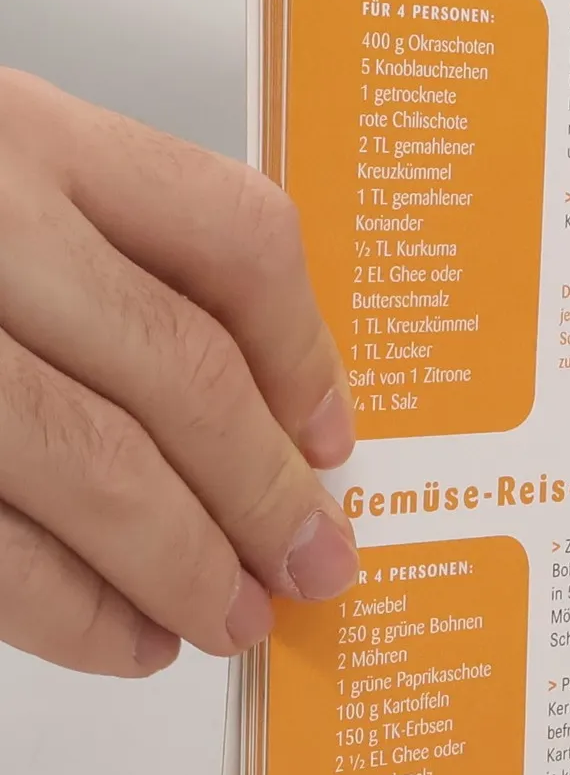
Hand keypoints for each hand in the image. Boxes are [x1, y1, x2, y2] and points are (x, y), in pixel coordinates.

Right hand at [0, 71, 357, 675]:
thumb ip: (103, 249)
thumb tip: (264, 411)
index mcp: (27, 136)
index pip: (233, 235)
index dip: (307, 353)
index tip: (334, 439)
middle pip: (176, 370)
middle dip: (262, 490)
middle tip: (312, 561)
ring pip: (88, 464)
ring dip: (178, 566)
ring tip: (229, 620)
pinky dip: (68, 610)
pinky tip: (123, 639)